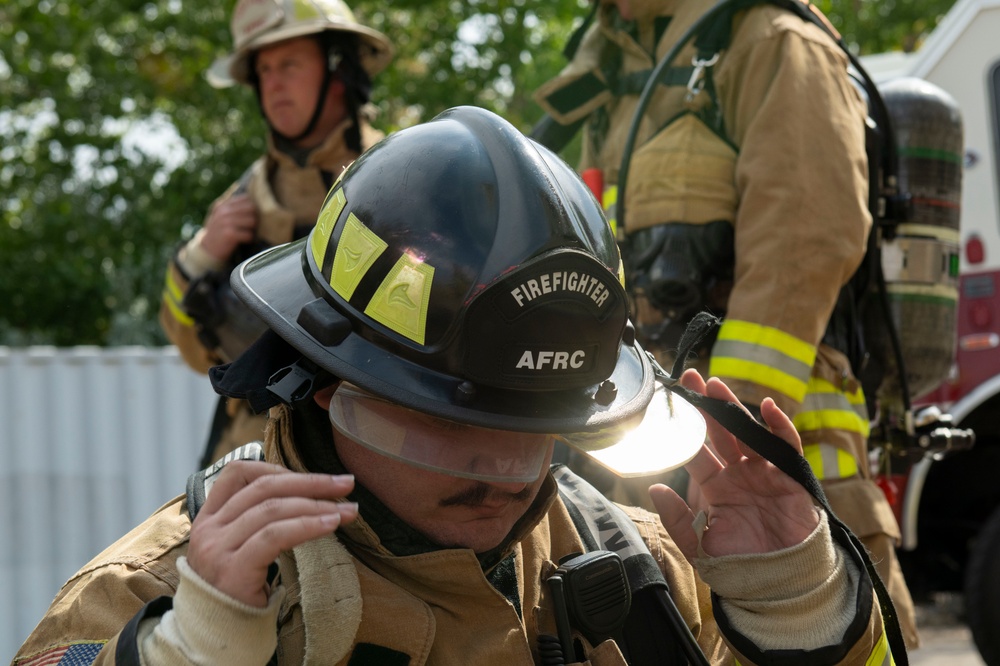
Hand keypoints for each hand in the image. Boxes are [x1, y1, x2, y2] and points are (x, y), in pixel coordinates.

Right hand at [187, 461, 356, 606]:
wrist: (218, 636)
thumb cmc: (239, 590)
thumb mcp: (240, 547)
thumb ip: (258, 520)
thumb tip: (306, 493)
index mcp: (209, 518)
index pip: (238, 473)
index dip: (277, 467)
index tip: (312, 477)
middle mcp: (209, 529)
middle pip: (264, 487)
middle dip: (310, 482)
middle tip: (345, 484)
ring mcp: (217, 548)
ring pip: (273, 509)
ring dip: (317, 505)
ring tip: (347, 510)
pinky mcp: (233, 570)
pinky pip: (275, 536)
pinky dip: (307, 525)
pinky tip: (330, 525)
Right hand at [200, 194, 258, 261]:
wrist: (207, 248)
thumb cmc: (219, 231)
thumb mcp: (221, 215)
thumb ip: (232, 206)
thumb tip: (252, 199)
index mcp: (222, 205)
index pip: (245, 198)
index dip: (251, 206)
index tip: (250, 214)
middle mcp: (223, 211)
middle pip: (251, 208)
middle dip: (254, 217)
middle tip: (250, 225)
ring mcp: (225, 222)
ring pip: (252, 220)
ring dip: (252, 228)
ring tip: (246, 232)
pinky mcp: (229, 234)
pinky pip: (248, 234)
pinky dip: (249, 238)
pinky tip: (244, 240)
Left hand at [650, 369, 818, 559]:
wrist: (780, 585)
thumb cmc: (741, 568)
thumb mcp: (700, 545)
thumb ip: (677, 519)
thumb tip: (654, 488)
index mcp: (716, 489)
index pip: (696, 452)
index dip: (683, 430)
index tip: (667, 407)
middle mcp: (738, 475)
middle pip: (719, 433)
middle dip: (705, 407)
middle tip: (689, 380)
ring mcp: (764, 473)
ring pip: (747, 432)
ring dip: (733, 408)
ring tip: (716, 386)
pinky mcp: (790, 476)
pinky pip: (786, 445)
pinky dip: (779, 425)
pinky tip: (766, 407)